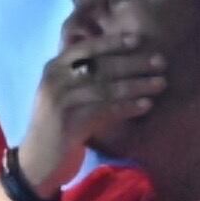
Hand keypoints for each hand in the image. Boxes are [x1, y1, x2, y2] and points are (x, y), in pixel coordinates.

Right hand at [18, 18, 166, 194]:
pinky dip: (128, 107)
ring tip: (161, 83)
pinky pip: (105, 110)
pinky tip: (146, 105)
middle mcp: (55, 81)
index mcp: (54, 68)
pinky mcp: (69, 123)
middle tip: (161, 62)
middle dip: (133, 63)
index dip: (113, 42)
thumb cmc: (58, 124)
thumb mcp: (65, 94)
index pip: (86, 48)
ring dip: (137, 85)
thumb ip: (82, 76)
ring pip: (105, 88)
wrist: (38, 160)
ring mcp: (60, 102)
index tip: (138, 40)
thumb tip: (122, 59)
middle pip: (100, 67)